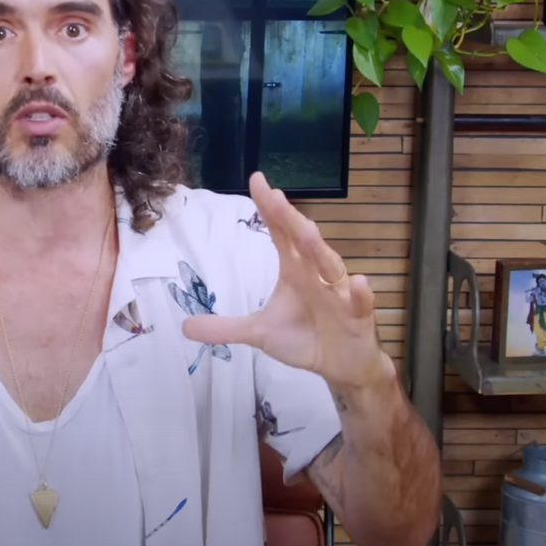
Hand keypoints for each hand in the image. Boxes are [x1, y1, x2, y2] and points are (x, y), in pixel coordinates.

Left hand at [182, 172, 391, 390]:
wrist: (340, 365)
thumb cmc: (304, 337)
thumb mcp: (259, 333)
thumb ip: (225, 328)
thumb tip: (184, 326)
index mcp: (295, 270)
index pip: (281, 233)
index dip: (270, 208)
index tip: (257, 180)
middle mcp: (317, 274)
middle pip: (302, 242)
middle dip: (289, 219)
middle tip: (274, 196)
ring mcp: (340, 294)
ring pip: (331, 267)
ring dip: (320, 250)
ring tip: (308, 231)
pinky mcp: (358, 317)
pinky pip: (361, 303)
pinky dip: (361, 294)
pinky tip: (359, 282)